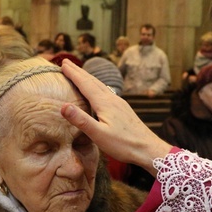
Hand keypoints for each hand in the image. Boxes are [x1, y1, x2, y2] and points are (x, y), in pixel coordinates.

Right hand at [60, 59, 170, 174]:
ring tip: (79, 73)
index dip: (73, 74)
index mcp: (105, 103)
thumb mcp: (99, 135)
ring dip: (88, 78)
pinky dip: (97, 86)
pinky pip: (107, 92)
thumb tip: (63, 106)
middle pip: (93, 81)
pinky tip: (99, 91)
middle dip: (79, 71)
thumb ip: (81, 120)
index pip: (85, 84)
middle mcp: (112, 99)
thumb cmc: (124, 144)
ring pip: (101, 86)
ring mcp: (120, 104)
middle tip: (67, 62)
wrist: (148, 149)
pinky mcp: (124, 110)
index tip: (62, 64)